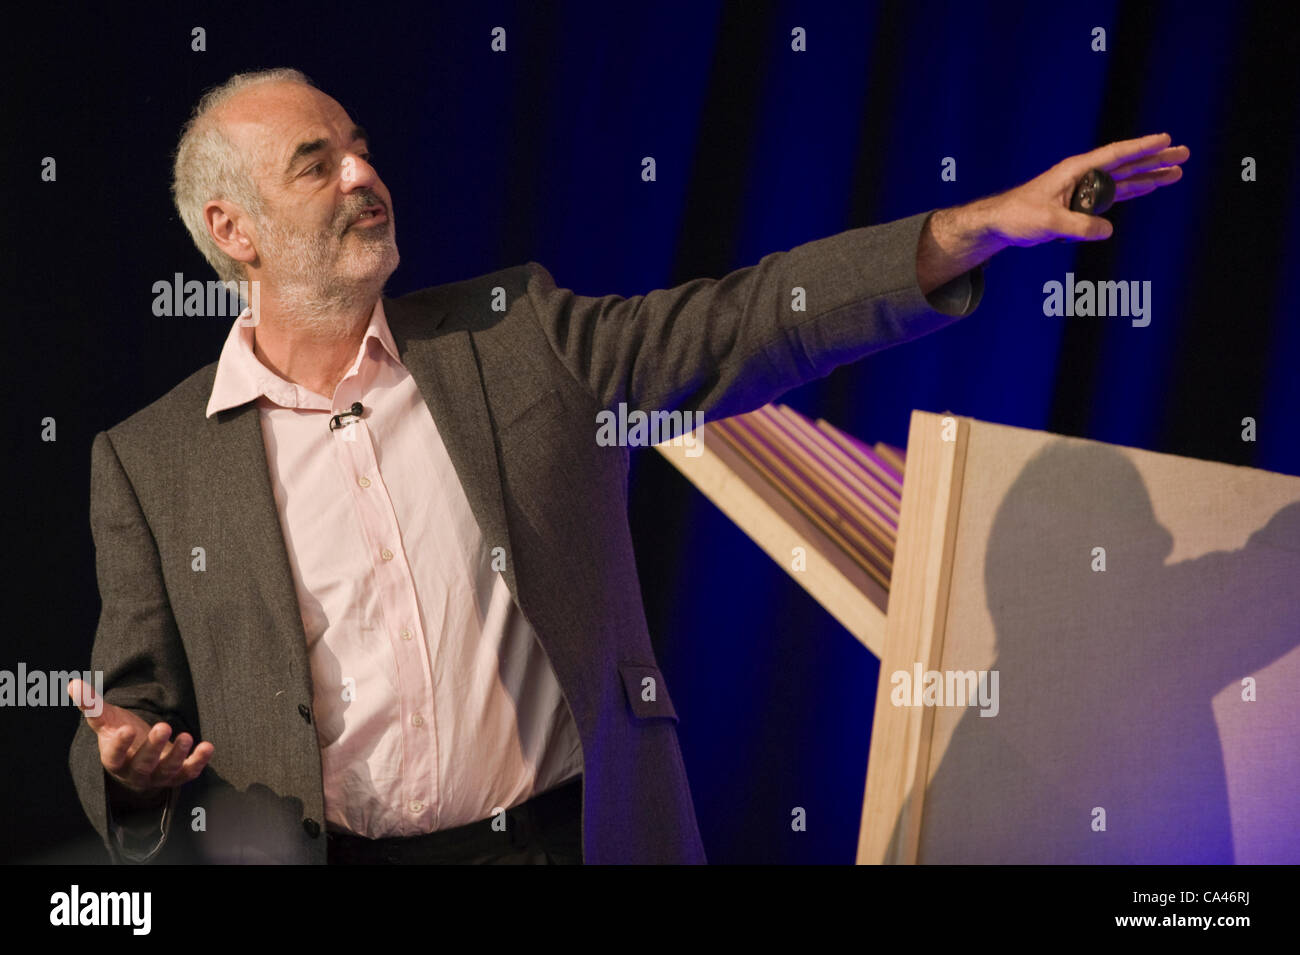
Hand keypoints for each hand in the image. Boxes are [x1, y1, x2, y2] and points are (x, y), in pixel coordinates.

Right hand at [68, 678, 213, 804]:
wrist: (140, 754)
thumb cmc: (121, 733)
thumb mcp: (108, 719)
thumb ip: (92, 705)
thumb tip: (73, 684)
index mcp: (115, 760)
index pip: (114, 756)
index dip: (120, 745)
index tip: (126, 729)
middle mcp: (136, 772)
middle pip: (144, 764)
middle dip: (154, 747)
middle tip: (163, 727)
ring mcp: (158, 776)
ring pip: (167, 771)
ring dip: (178, 755)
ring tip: (186, 736)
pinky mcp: (177, 775)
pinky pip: (188, 773)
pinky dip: (198, 762)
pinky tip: (207, 746)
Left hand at [986, 132, 1189, 246]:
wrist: (1000, 223)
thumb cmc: (1017, 216)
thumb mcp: (1048, 223)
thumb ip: (1078, 227)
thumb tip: (1107, 230)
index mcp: (1075, 170)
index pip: (1115, 156)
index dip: (1141, 148)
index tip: (1166, 140)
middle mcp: (1082, 175)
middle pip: (1126, 164)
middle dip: (1155, 159)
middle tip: (1184, 154)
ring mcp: (1083, 188)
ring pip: (1124, 179)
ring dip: (1149, 175)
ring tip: (1176, 172)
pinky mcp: (1081, 203)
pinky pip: (1113, 194)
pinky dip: (1132, 190)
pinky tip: (1149, 187)